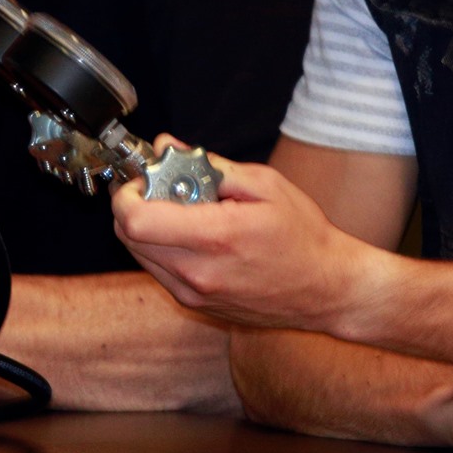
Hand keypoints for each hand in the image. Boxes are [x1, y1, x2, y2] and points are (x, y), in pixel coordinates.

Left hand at [110, 140, 359, 333]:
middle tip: (160, 189)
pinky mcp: (195, 304)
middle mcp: (198, 272)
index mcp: (216, 237)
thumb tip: (167, 147)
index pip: (136, 221)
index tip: (142, 179)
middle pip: (128, 237)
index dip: (127, 195)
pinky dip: (161, 247)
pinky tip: (192, 235)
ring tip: (181, 211)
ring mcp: (194, 294)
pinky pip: (157, 271)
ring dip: (146, 227)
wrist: (326, 288)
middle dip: (134, 206)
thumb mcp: (265, 185)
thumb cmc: (303, 236)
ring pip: (138, 255)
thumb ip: (209, 165)